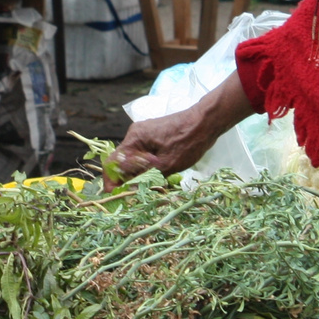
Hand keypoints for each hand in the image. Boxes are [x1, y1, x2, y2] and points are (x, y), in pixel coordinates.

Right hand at [106, 72, 255, 189]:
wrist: (206, 122)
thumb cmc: (188, 141)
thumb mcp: (165, 165)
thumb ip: (144, 176)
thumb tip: (127, 188)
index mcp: (134, 139)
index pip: (112, 163)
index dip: (112, 182)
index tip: (117, 196)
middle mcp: (135, 135)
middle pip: (122, 162)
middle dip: (127, 180)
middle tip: (137, 195)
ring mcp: (144, 134)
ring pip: (134, 160)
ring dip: (139, 174)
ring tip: (151, 187)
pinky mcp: (153, 136)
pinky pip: (143, 155)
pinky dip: (148, 167)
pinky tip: (159, 176)